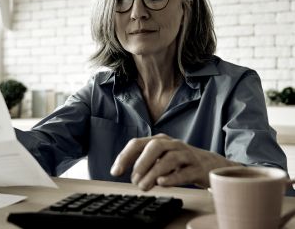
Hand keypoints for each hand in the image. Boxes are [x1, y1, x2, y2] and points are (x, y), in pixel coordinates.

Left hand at [110, 133, 239, 190]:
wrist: (210, 164)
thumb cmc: (180, 162)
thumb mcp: (161, 158)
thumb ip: (146, 164)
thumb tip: (131, 176)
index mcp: (160, 140)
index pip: (138, 143)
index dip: (125, 156)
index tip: (115, 172)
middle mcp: (172, 144)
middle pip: (155, 146)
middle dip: (141, 162)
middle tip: (134, 179)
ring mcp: (186, 154)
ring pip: (170, 158)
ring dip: (154, 172)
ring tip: (144, 186)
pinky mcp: (197, 168)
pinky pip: (185, 172)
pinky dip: (172, 177)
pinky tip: (162, 183)